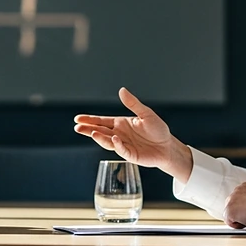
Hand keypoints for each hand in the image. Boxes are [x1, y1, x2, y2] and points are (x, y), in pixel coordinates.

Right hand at [73, 88, 193, 181]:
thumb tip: (122, 90)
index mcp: (120, 124)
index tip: (78, 118)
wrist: (168, 146)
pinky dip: (117, 145)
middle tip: (77, 127)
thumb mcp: (146, 114)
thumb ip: (133, 104)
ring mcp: (123, 145)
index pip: (101, 121)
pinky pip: (121, 150)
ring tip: (92, 133)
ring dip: (99, 138)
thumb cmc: (158, 130)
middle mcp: (119, 134)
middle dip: (88, 129)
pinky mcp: (130, 155)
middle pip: (100, 132)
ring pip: (107, 142)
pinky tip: (115, 139)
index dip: (90, 120)